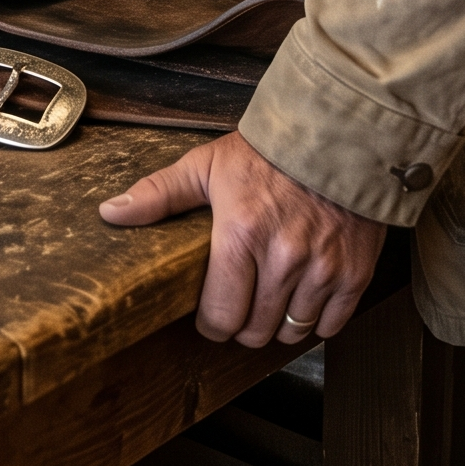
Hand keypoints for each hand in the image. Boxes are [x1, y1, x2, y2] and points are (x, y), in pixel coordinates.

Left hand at [100, 130, 385, 347]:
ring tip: (269, 297)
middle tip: (239, 303)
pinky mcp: (354, 272)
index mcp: (240, 235)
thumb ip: (158, 194)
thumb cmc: (265, 152)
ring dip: (277, 322)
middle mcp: (282, 257)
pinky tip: (302, 295)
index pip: (220, 316)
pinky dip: (315, 319)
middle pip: (256, 331)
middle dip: (242, 324)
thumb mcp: (206, 166)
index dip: (211, 322)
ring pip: (292, 331)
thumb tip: (110, 213)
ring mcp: (322, 268)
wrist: (333, 133)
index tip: (210, 313)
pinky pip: (330, 325)